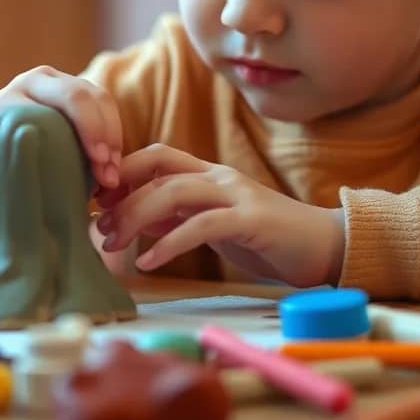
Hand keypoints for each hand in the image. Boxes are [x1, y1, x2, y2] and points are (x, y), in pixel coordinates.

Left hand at [0, 67, 122, 189]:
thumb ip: (0, 162)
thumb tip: (28, 179)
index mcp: (24, 88)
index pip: (69, 97)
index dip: (90, 127)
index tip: (99, 162)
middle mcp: (46, 80)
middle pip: (90, 96)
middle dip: (107, 134)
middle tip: (110, 174)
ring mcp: (65, 85)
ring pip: (103, 102)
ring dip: (114, 139)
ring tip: (113, 175)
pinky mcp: (78, 100)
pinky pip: (105, 113)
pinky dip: (113, 139)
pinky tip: (111, 166)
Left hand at [95, 144, 345, 287]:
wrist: (324, 247)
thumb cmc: (266, 239)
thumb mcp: (213, 224)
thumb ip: (177, 217)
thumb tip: (133, 219)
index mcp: (209, 174)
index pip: (156, 157)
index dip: (121, 173)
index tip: (95, 202)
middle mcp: (219, 177)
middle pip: (158, 170)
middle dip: (120, 196)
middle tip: (97, 228)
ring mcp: (236, 195)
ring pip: (174, 191)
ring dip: (135, 216)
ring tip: (113, 244)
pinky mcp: (251, 221)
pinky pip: (202, 225)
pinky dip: (170, 243)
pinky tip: (148, 262)